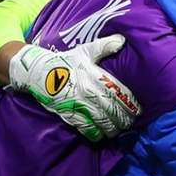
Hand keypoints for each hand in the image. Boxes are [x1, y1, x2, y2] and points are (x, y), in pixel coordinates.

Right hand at [8, 35, 140, 141]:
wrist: (37, 72)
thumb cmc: (65, 60)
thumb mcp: (85, 51)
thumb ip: (105, 46)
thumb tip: (122, 40)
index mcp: (95, 76)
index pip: (119, 93)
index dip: (130, 103)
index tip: (138, 110)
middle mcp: (89, 91)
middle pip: (113, 110)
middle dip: (124, 119)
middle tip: (131, 123)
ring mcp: (79, 104)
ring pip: (102, 121)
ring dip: (113, 128)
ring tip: (119, 130)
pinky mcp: (68, 114)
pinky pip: (86, 128)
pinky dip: (96, 134)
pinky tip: (102, 135)